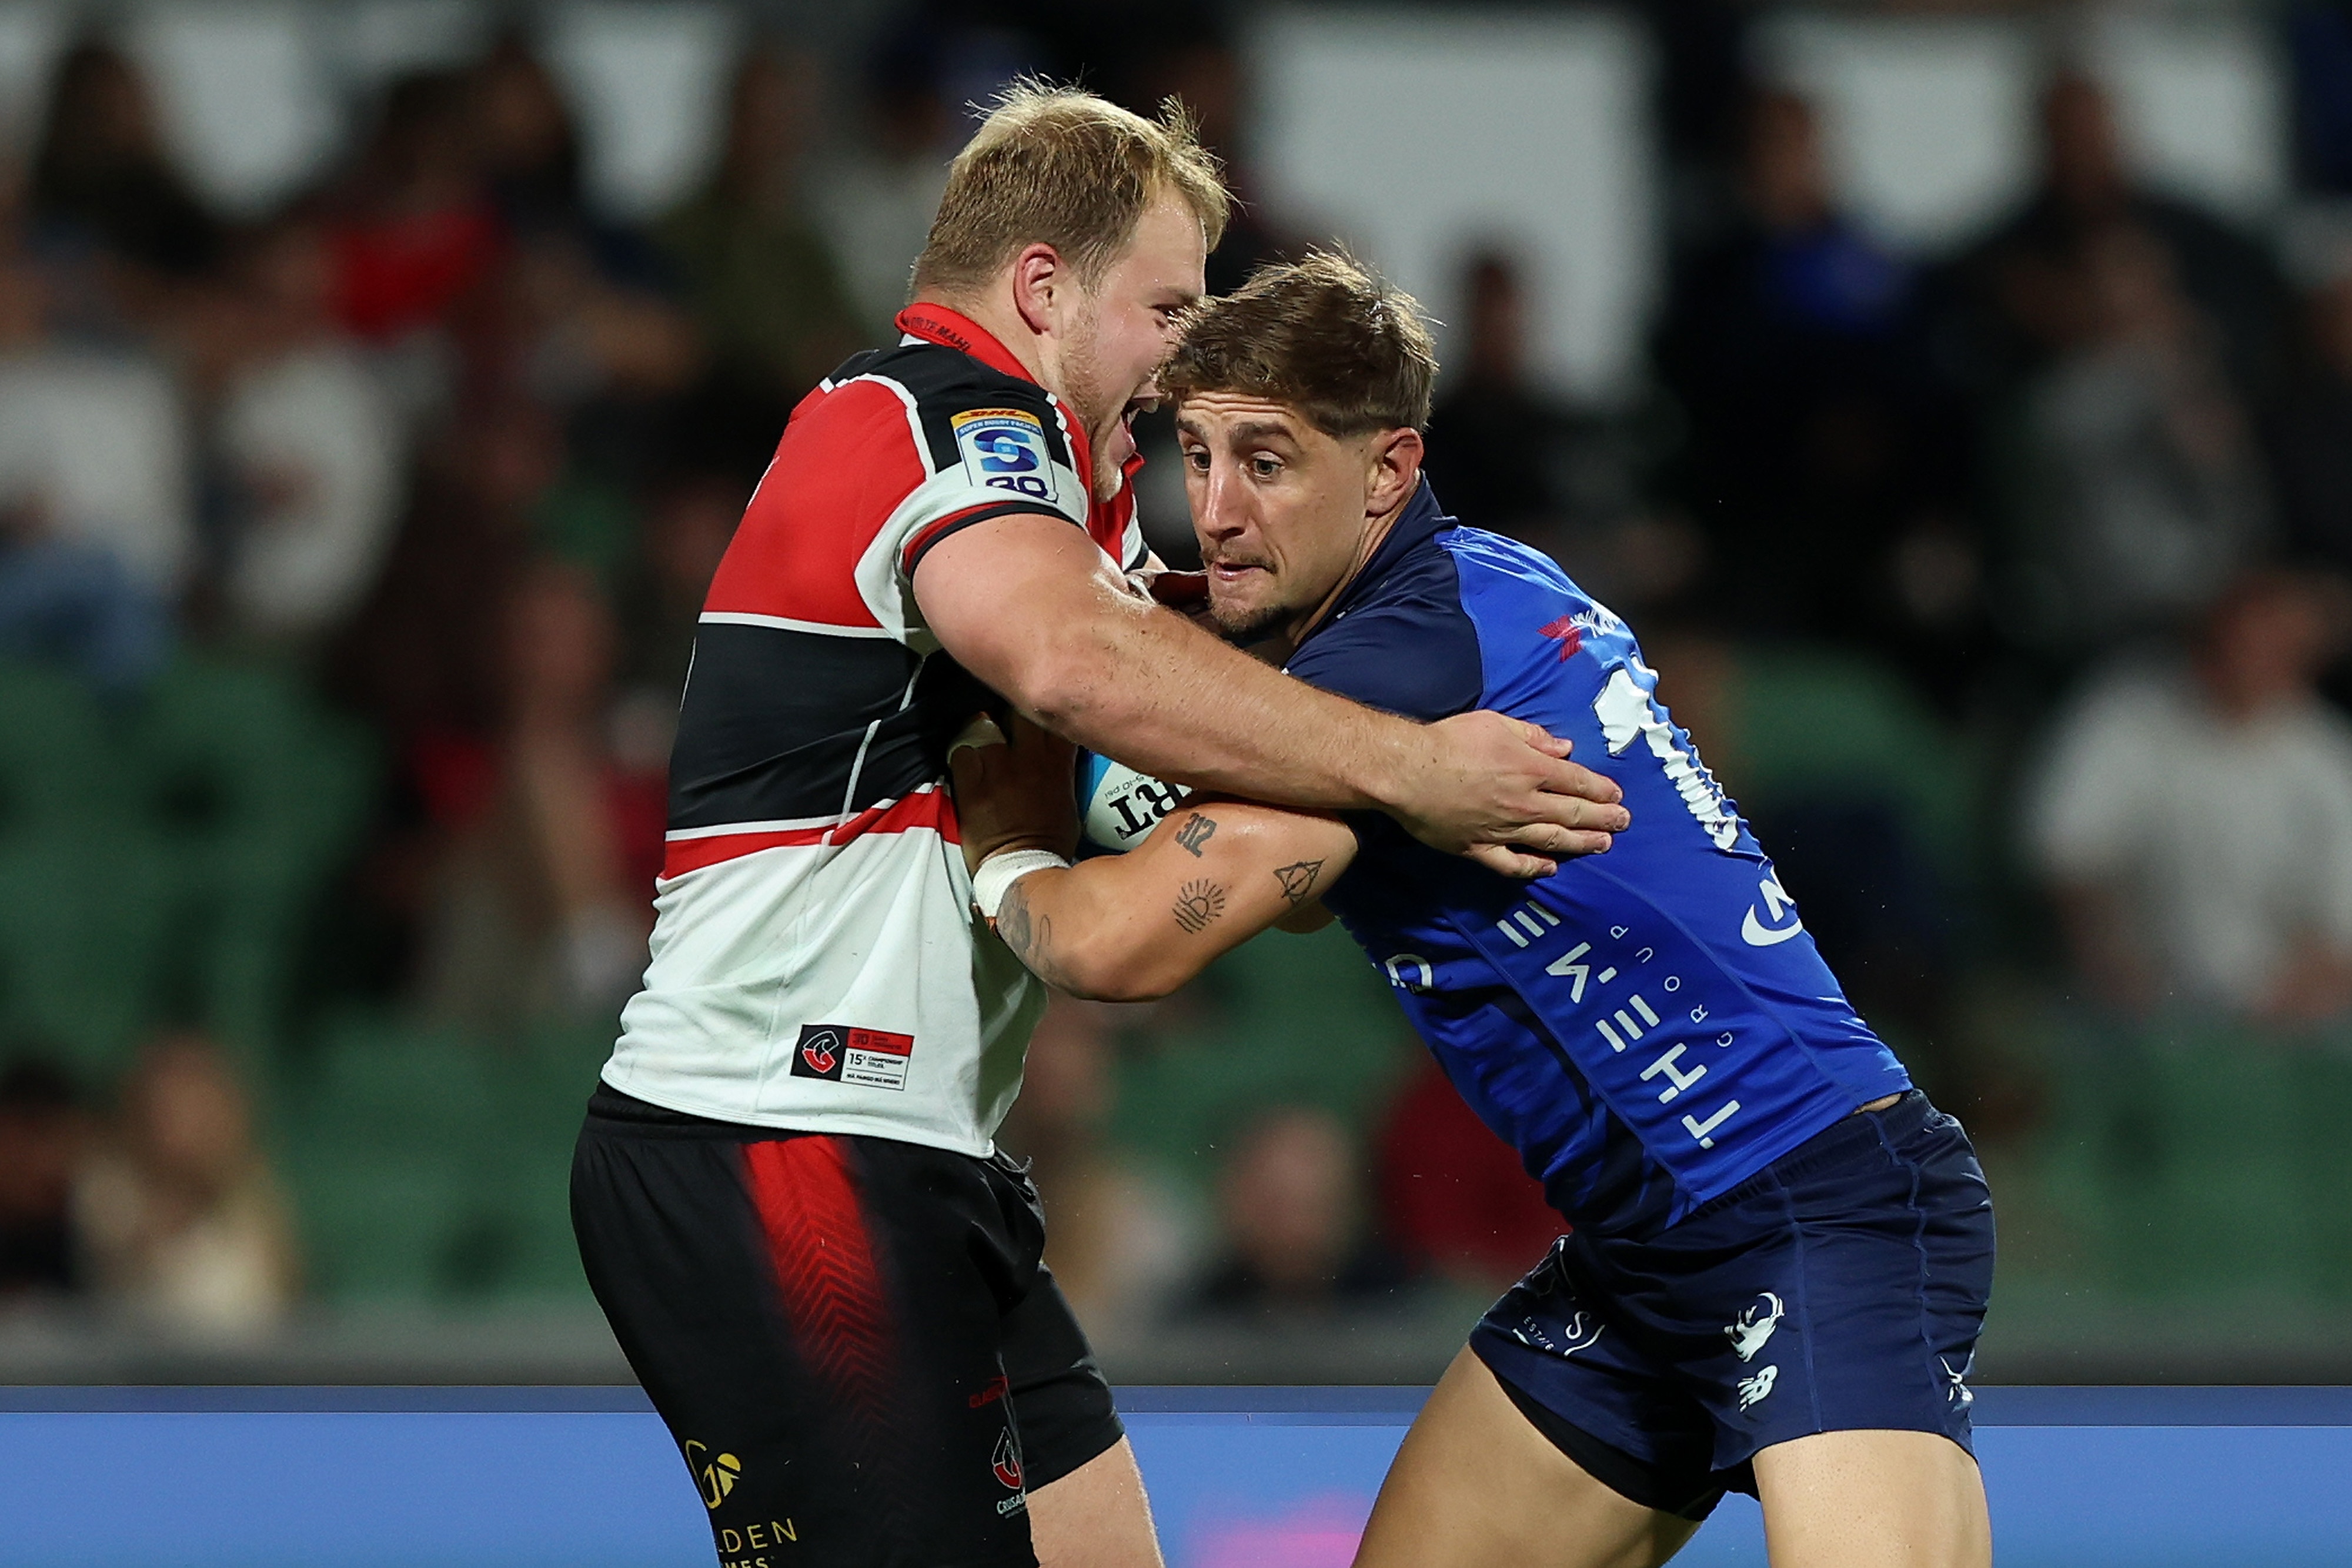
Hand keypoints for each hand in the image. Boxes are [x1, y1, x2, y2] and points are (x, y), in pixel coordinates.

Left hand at [948, 713, 1080, 872]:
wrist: (1021, 869)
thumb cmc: (1049, 840)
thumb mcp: (1069, 799)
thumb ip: (1062, 767)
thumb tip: (1056, 750)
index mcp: (1057, 764)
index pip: (1052, 716)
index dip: (1041, 711)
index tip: (1036, 715)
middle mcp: (1029, 761)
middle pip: (1018, 711)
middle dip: (1011, 714)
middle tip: (1006, 726)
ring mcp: (999, 772)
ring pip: (986, 730)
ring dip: (984, 738)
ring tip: (985, 753)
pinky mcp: (972, 787)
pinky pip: (962, 754)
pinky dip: (964, 760)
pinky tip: (969, 771)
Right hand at [1392, 711, 1628, 877]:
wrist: (1406, 771)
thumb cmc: (1449, 741)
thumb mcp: (1495, 723)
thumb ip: (1533, 736)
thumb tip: (1564, 748)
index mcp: (1530, 768)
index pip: (1577, 781)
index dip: (1601, 790)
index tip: (1618, 796)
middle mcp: (1524, 802)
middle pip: (1573, 813)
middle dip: (1603, 819)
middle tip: (1623, 823)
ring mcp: (1503, 829)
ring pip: (1552, 840)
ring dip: (1581, 843)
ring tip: (1602, 845)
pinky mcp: (1479, 848)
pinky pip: (1513, 864)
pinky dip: (1534, 868)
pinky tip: (1550, 867)